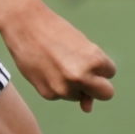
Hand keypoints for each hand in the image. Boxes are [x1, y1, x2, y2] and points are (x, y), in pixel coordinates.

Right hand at [0, 4, 116, 111]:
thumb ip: (92, 75)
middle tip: (84, 72)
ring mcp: (64, 88)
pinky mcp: (48, 94)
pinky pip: (61, 95)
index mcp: (95, 61)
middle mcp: (81, 77)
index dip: (98, 65)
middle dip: (97, 86)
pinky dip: (56, 85)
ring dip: (73, 84)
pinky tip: (46, 68)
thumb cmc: (56, 32)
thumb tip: (88, 109)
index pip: (110, 73)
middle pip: (106, 94)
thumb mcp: (81, 48)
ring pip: (80, 95)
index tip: (84, 55)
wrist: (24, 25)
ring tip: (57, 62)